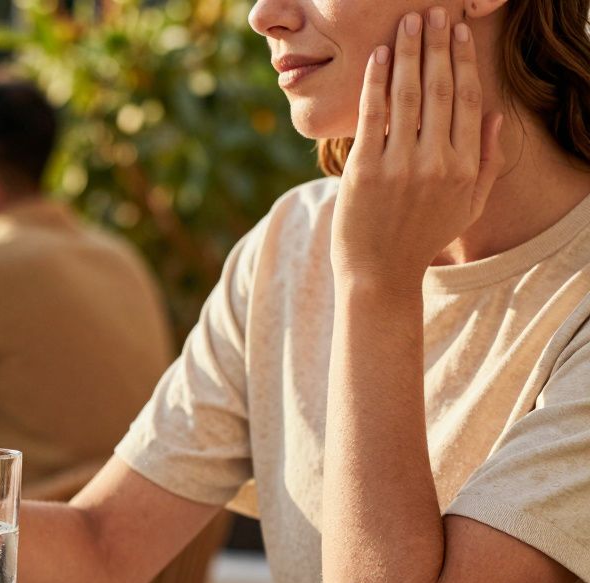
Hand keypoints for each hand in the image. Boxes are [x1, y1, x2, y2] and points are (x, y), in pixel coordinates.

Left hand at [332, 7, 504, 290]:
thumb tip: (498, 117)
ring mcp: (401, 167)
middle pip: (442, 90)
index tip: (458, 33)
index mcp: (465, 167)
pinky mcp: (366, 172)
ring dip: (409, 53)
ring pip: (409, 96)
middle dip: (438, 46)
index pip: (469, 101)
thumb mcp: (468, 206)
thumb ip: (487, 162)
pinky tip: (378, 57)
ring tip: (407, 23)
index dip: (464, 62)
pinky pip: (373, 116)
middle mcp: (438, 162)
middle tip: (432, 12)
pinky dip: (376, 82)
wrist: (380, 274)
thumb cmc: (422, 237)